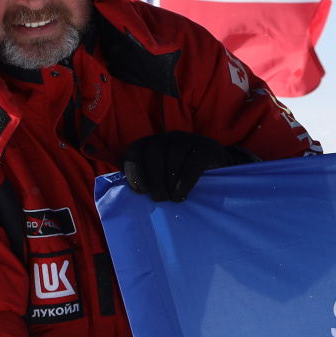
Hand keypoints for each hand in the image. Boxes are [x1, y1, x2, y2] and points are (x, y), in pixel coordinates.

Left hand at [120, 132, 248, 201]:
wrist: (217, 170)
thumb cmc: (181, 178)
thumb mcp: (159, 177)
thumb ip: (142, 176)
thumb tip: (118, 182)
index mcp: (151, 143)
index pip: (134, 150)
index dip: (134, 171)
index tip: (140, 191)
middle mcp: (167, 137)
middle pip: (153, 152)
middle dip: (154, 178)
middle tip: (160, 198)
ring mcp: (188, 139)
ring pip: (173, 154)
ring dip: (170, 180)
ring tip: (174, 198)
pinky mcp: (207, 146)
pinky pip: (194, 159)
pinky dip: (186, 178)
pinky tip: (183, 192)